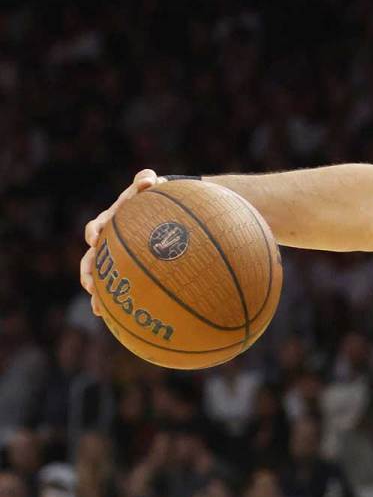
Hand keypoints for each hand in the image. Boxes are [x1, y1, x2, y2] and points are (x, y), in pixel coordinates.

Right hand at [80, 169, 162, 315]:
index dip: (94, 232)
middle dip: (88, 272)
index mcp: (111, 221)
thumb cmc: (154, 198)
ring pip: (99, 277)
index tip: (95, 239)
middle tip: (90, 284)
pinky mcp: (124, 269)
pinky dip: (113, 301)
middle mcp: (108, 241)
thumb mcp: (149, 187)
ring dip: (97, 293)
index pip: (97, 226)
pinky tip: (115, 317)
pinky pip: (116, 287)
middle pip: (91, 258)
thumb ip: (145, 181)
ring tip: (98, 308)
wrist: (160, 211)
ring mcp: (114, 257)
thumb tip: (149, 179)